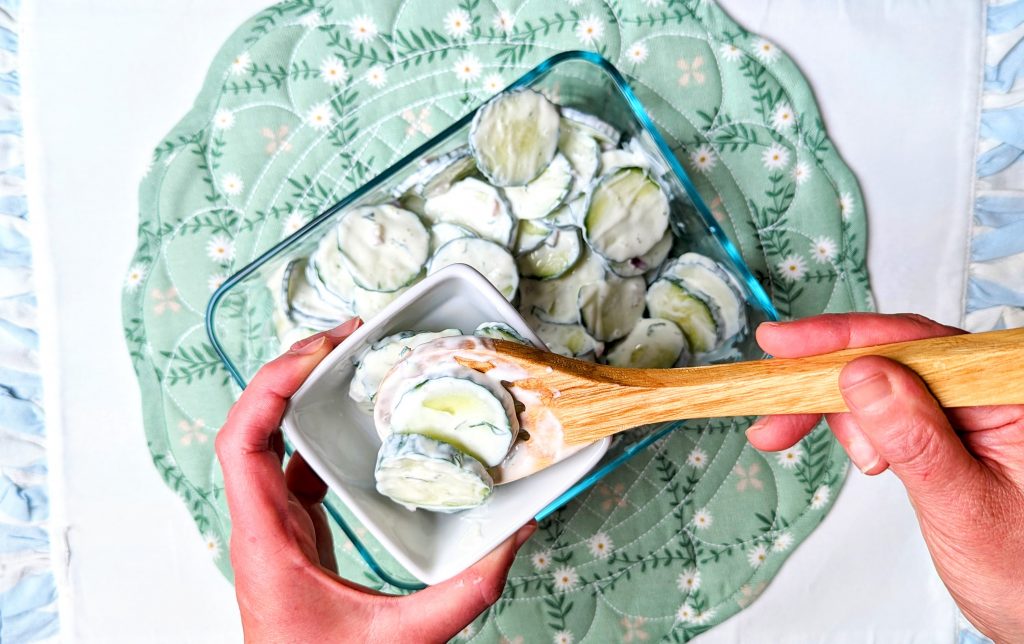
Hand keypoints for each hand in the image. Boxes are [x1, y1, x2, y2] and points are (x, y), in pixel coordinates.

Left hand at [215, 318, 534, 643]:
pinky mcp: (292, 532)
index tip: (314, 354)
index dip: (269, 388)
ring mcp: (273, 525)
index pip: (241, 445)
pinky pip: (294, 466)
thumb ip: (464, 594)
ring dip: (299, 393)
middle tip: (342, 337)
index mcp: (267, 540)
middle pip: (252, 425)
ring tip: (345, 359)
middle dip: (290, 370)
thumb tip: (513, 539)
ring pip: (268, 440)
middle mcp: (261, 524)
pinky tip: (354, 420)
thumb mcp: (401, 639)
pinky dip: (317, 431)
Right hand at [745, 313, 1023, 641]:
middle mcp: (990, 390)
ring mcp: (968, 408)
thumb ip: (916, 439)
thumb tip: (862, 376)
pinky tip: (857, 452)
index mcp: (1011, 393)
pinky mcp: (946, 427)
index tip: (783, 344)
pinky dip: (856, 426)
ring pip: (881, 381)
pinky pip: (889, 409)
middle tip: (774, 409)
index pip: (918, 343)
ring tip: (831, 451)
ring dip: (838, 410)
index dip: (843, 338)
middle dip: (826, 382)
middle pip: (892, 356)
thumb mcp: (964, 506)